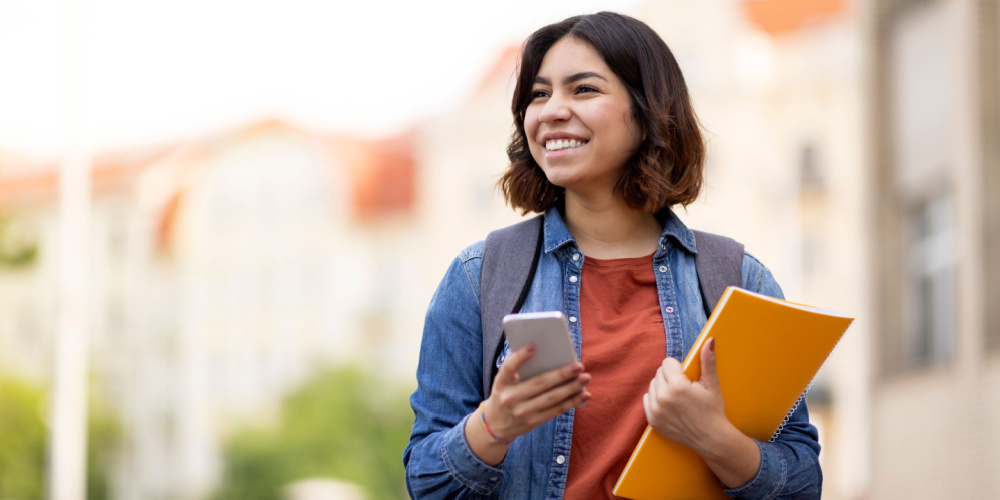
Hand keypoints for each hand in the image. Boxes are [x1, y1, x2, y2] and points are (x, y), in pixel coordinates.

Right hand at [483, 344, 590, 442]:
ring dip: (571, 388)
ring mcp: (523, 412)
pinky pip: (556, 410)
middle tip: (578, 366)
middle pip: (539, 383)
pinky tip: (584, 394)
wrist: (496, 424)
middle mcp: (511, 397)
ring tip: (585, 378)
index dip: (520, 357)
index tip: (533, 346)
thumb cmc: (506, 393)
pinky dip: (572, 402)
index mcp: (502, 382)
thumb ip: (521, 370)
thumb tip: (552, 358)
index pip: (509, 367)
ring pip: (552, 398)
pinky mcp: (534, 421)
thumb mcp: (505, 382)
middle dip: (561, 374)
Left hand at [642, 337, 727, 453]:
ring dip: (662, 386)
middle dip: (671, 376)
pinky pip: (647, 398)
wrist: (711, 439)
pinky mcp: (652, 420)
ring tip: (678, 397)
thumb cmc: (713, 410)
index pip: (667, 362)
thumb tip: (709, 339)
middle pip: (659, 372)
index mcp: (678, 386)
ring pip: (653, 384)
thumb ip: (707, 360)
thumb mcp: (712, 384)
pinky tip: (669, 404)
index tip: (687, 377)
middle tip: (684, 388)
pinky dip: (656, 399)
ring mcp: (655, 410)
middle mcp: (663, 398)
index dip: (678, 367)